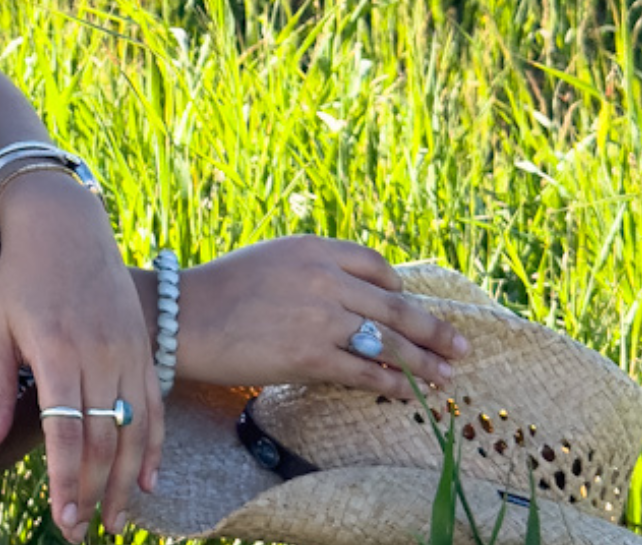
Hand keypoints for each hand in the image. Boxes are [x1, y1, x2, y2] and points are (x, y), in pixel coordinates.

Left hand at [0, 175, 158, 541]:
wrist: (64, 224)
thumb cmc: (20, 279)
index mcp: (57, 353)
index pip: (66, 434)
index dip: (66, 483)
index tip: (63, 522)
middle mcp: (100, 354)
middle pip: (104, 440)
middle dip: (93, 493)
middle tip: (82, 533)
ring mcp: (128, 350)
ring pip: (134, 429)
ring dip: (126, 480)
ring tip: (116, 520)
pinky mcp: (143, 345)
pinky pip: (155, 405)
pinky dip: (154, 445)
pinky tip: (148, 481)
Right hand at [172, 235, 471, 399]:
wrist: (180, 317)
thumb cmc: (218, 291)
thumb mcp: (270, 261)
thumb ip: (312, 272)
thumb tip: (351, 299)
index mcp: (313, 248)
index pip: (375, 265)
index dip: (398, 288)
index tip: (409, 304)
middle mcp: (323, 278)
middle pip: (395, 307)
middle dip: (433, 330)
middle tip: (461, 347)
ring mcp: (319, 317)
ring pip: (388, 341)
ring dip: (423, 362)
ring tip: (446, 377)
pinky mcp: (309, 355)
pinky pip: (363, 372)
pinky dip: (391, 384)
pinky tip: (408, 393)